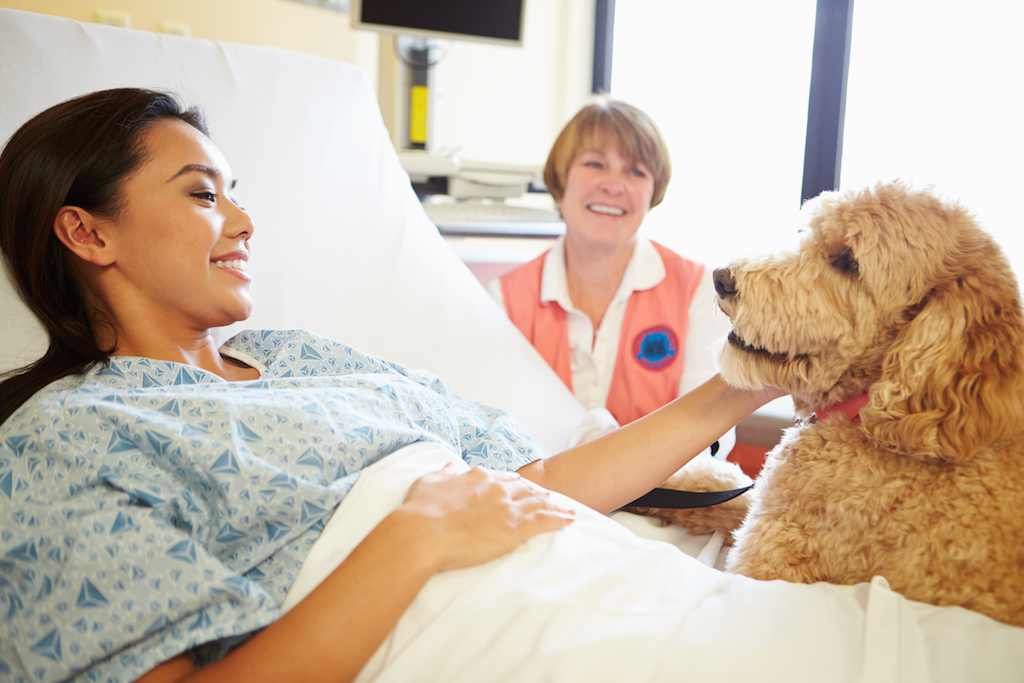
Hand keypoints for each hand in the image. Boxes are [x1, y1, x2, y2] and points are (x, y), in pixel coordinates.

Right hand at [393, 463, 574, 572]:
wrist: (421, 533)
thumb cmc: (419, 511)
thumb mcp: (427, 482)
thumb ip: (442, 473)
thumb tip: (450, 466)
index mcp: (478, 477)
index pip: (503, 478)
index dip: (514, 483)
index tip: (521, 486)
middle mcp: (497, 489)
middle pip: (525, 489)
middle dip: (538, 493)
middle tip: (548, 497)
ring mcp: (508, 508)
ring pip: (539, 503)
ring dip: (554, 505)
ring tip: (565, 508)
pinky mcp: (515, 529)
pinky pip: (545, 521)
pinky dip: (559, 519)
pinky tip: (569, 520)